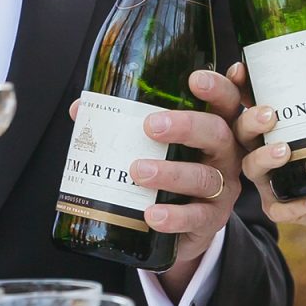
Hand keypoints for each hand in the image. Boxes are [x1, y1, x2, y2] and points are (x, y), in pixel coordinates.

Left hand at [129, 70, 243, 281]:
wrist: (184, 226)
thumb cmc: (171, 172)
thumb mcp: (156, 147)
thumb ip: (123, 124)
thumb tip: (81, 109)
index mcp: (214, 128)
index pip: (225, 101)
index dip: (217, 88)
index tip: (194, 80)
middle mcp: (224, 155)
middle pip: (218, 133)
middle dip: (186, 126)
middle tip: (151, 126)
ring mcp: (222, 190)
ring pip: (204, 177)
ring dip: (171, 173)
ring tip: (138, 171)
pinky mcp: (211, 220)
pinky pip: (197, 217)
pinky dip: (174, 216)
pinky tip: (151, 214)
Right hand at [234, 62, 305, 242]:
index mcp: (275, 123)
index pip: (246, 100)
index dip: (237, 85)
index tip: (241, 71)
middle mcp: (264, 148)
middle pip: (240, 131)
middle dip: (249, 120)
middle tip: (270, 114)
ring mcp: (271, 179)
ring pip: (251, 167)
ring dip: (264, 158)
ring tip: (285, 151)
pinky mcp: (282, 207)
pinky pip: (279, 208)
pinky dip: (294, 205)